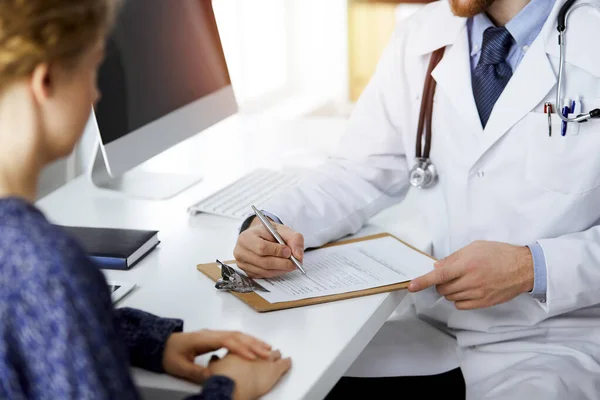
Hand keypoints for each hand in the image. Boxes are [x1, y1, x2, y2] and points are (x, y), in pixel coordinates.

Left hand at [162, 330, 272, 382]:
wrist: (161, 344)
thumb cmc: (169, 354)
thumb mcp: (179, 366)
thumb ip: (196, 372)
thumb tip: (214, 377)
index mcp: (203, 339)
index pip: (226, 341)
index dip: (241, 348)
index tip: (253, 357)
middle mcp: (211, 334)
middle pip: (236, 335)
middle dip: (253, 343)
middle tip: (267, 352)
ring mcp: (213, 334)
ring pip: (237, 335)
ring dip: (252, 341)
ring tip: (267, 348)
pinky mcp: (215, 338)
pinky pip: (234, 337)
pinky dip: (246, 341)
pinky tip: (254, 346)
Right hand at [208, 350, 291, 399]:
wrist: (229, 386)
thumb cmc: (221, 378)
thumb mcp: (213, 368)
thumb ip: (215, 361)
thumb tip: (214, 358)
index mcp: (239, 349)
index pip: (247, 345)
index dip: (251, 347)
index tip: (254, 349)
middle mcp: (254, 351)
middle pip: (262, 348)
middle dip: (263, 350)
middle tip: (266, 351)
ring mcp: (264, 359)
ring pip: (274, 354)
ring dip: (275, 355)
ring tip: (279, 356)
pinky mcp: (273, 369)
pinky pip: (284, 364)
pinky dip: (286, 363)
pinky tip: (288, 362)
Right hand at [233, 217, 304, 278]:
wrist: (260, 237)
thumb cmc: (270, 233)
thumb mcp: (283, 230)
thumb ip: (294, 239)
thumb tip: (298, 256)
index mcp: (246, 237)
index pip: (262, 247)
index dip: (277, 251)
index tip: (288, 251)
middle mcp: (241, 251)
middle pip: (263, 262)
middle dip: (282, 263)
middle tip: (294, 262)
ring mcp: (242, 264)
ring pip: (264, 271)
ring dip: (280, 269)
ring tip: (290, 264)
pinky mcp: (247, 272)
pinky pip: (263, 276)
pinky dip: (275, 272)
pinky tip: (281, 267)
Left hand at [408, 241, 533, 309]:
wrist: (523, 268)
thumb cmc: (499, 254)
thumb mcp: (475, 247)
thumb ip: (453, 258)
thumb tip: (437, 267)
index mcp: (467, 265)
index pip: (439, 275)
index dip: (423, 281)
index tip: (412, 286)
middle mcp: (471, 281)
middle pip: (442, 288)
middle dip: (440, 283)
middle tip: (450, 275)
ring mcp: (478, 294)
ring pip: (451, 297)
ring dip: (450, 291)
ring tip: (462, 280)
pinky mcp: (484, 303)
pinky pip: (461, 306)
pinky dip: (459, 299)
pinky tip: (466, 290)